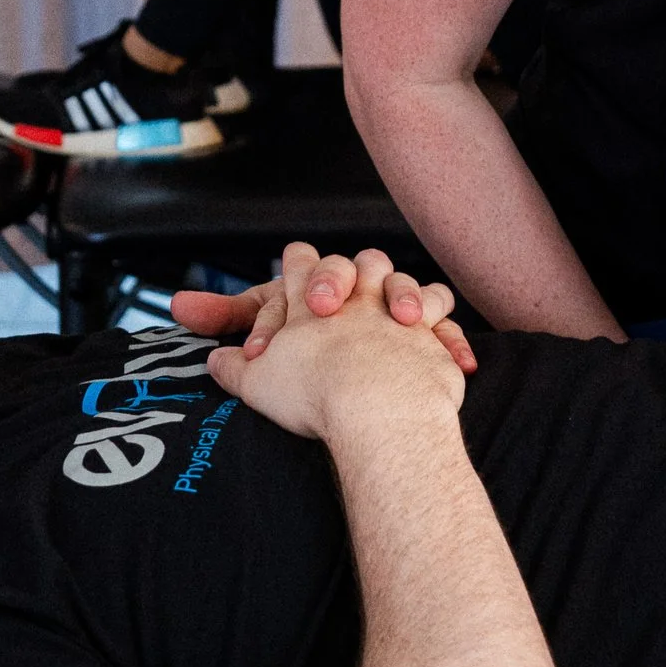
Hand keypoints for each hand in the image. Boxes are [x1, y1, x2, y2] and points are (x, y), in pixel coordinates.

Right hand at [176, 245, 476, 439]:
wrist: (376, 408)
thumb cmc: (313, 394)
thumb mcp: (257, 383)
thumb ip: (233, 367)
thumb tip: (215, 362)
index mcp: (310, 298)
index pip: (299, 258)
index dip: (297, 264)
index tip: (297, 276)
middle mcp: (356, 295)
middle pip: (357, 261)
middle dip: (351, 275)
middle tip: (339, 307)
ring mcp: (397, 310)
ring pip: (404, 281)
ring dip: (403, 294)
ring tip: (400, 318)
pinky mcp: (431, 336)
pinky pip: (445, 320)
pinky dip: (448, 338)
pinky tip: (451, 359)